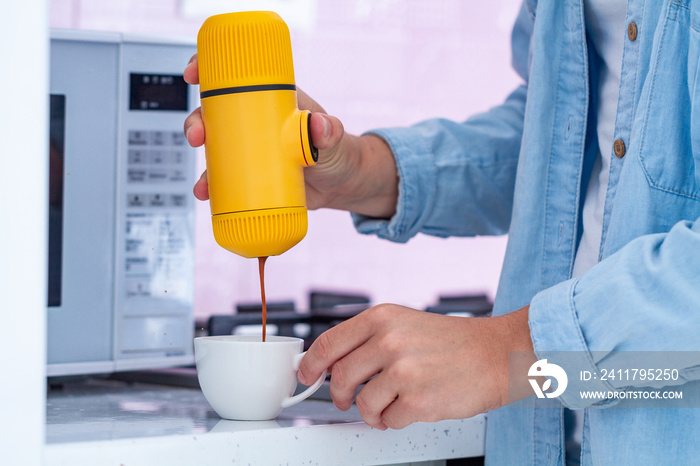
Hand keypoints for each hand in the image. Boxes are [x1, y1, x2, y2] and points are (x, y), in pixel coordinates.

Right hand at [182, 54, 397, 217]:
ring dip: (201, 160)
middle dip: (197, 121)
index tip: (193, 74)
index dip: (210, 71)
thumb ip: (329, 132)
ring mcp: (251, 149)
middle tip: (197, 136)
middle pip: (215, 114)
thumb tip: (318, 125)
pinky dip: (212, 186)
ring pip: (215, 148)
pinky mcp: (251, 175)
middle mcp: (256, 122)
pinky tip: (206, 194)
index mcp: (272, 100)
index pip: (237, 78)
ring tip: (203, 182)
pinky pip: (224, 177)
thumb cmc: (339, 153)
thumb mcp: (334, 138)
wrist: (342, 187)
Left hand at [298, 304, 533, 429]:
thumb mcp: (405, 324)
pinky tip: (409, 408)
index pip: (328, 342)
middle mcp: (389, 340)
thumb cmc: (453, 342)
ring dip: (371, 411)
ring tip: (387, 405)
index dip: (311, 364)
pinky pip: (387, 421)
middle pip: (339, 376)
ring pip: (361, 403)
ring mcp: (403, 370)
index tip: (306, 375)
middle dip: (340, 394)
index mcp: (382, 317)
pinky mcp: (417, 400)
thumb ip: (368, 339)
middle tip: (346, 399)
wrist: (497, 354)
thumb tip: (331, 361)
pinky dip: (394, 420)